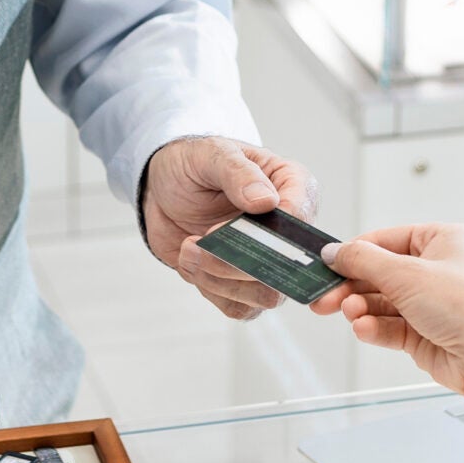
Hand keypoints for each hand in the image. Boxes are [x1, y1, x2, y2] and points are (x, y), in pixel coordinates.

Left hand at [141, 136, 319, 319]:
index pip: (301, 217)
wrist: (163, 190)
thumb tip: (265, 201)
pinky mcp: (243, 284)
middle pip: (287, 268)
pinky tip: (191, 261)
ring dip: (218, 278)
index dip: (268, 232)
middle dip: (238, 263)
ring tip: (189, 248)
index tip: (226, 225)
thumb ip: (237, 173)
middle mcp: (287, 230)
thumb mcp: (211, 154)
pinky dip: (210, 289)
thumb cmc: (194, 164)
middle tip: (199, 242)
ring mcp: (268, 261)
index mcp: (293, 188)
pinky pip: (240, 308)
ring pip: (264, 295)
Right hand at [314, 223, 463, 397]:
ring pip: (382, 303)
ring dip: (362, 310)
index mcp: (443, 241)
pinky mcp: (426, 334)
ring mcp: (432, 304)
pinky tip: (364, 330)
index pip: (386, 240)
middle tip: (323, 298)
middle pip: (380, 274)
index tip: (325, 265)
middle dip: (351, 287)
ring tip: (351, 316)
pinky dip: (375, 328)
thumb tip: (334, 252)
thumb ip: (363, 261)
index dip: (354, 253)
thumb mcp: (407, 274)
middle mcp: (438, 270)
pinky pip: (391, 327)